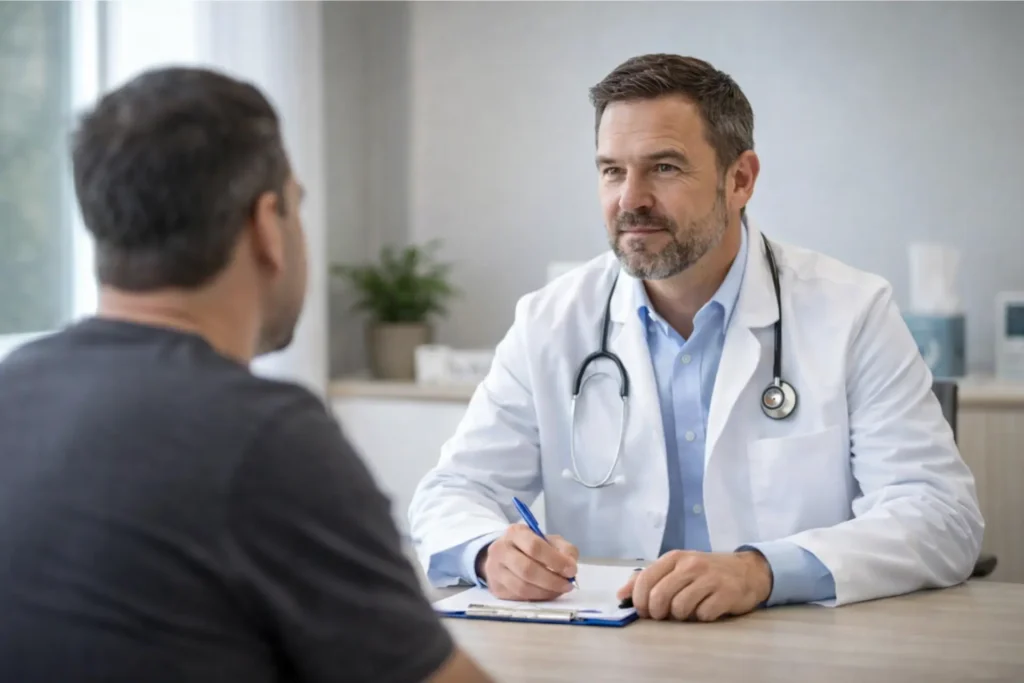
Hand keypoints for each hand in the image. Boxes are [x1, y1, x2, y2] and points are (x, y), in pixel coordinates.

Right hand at [475, 523, 578, 600]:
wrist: (504, 555)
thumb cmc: (530, 547)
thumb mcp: (549, 540)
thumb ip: (564, 549)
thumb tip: (570, 566)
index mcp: (515, 533)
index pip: (534, 546)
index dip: (555, 560)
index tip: (571, 570)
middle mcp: (500, 550)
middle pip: (527, 569)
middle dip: (551, 580)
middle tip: (567, 585)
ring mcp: (495, 570)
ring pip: (522, 587)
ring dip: (545, 592)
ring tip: (559, 590)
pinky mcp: (496, 588)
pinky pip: (519, 597)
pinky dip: (537, 598)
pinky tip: (547, 593)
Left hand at [616, 550, 772, 621]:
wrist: (747, 571)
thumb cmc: (705, 572)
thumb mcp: (676, 569)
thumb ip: (648, 579)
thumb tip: (621, 595)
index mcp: (674, 557)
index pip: (645, 579)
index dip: (639, 600)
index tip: (643, 611)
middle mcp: (691, 565)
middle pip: (659, 596)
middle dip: (657, 612)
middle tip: (663, 615)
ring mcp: (710, 578)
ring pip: (679, 608)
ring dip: (680, 616)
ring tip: (687, 610)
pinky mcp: (726, 593)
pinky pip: (703, 615)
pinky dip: (701, 617)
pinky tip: (706, 609)